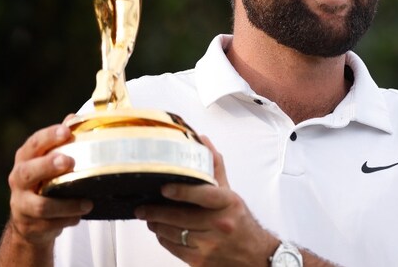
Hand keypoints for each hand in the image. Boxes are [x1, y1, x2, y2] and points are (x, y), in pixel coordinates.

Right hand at [3, 120, 92, 249]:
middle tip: (68, 162)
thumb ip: (63, 141)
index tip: (66, 131)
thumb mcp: (51, 159)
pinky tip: (80, 216)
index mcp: (26, 159)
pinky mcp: (30, 225)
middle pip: (28, 172)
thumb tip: (75, 117)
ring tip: (87, 203)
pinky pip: (50, 224)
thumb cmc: (46, 181)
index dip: (49, 136)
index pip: (34, 144)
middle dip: (47, 166)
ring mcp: (22, 204)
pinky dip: (67, 220)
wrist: (30, 221)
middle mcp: (19, 180)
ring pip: (41, 205)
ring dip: (66, 205)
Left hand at [135, 136, 277, 266]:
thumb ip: (215, 168)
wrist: (254, 255)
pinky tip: (160, 232)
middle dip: (156, 211)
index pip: (204, 194)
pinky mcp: (200, 260)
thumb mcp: (231, 194)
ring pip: (173, 233)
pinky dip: (163, 239)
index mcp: (228, 204)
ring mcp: (210, 244)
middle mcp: (220, 224)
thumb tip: (203, 142)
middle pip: (181, 217)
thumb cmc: (240, 222)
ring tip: (149, 218)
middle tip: (143, 207)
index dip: (182, 191)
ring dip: (157, 225)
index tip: (164, 188)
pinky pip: (174, 248)